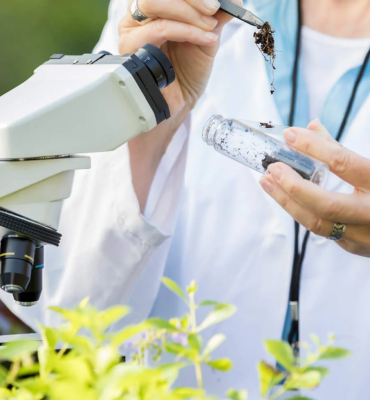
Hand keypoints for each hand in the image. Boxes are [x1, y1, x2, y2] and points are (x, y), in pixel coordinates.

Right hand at [119, 0, 239, 210]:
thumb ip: (216, 16)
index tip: (220, 0)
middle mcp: (139, 16)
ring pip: (155, 5)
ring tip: (210, 28)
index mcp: (155, 9)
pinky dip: (186, 31)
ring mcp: (131, 31)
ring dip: (189, 14)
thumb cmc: (188, 72)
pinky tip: (206, 39)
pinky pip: (158, 30)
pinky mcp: (130, 49)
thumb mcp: (207, 37)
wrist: (179, 102)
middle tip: (214, 8)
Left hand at [259, 119, 369, 257]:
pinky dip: (300, 212)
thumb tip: (311, 127)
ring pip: (317, 223)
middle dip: (293, 186)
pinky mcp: (354, 246)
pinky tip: (285, 198)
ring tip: (267, 182)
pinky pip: (321, 230)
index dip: (313, 147)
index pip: (342, 163)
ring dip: (287, 202)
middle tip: (272, 169)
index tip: (290, 135)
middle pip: (325, 204)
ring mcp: (364, 235)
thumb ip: (342, 150)